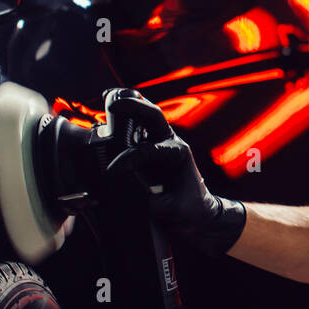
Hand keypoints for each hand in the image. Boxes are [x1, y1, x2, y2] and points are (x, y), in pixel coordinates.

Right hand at [105, 92, 246, 258]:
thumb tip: (126, 196)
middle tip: (112, 105)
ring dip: (130, 106)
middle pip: (153, 116)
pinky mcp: (152, 147)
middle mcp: (170, 142)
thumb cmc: (189, 208)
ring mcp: (161, 142)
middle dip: (134, 107)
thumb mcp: (171, 209)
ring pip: (146, 116)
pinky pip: (139, 127)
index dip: (128, 159)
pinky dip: (126, 117)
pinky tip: (111, 110)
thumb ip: (150, 202)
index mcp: (178, 154)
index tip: (111, 171)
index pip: (148, 150)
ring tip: (109, 97)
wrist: (199, 210)